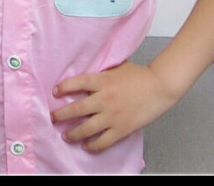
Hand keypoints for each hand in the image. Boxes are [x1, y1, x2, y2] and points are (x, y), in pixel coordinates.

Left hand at [51, 61, 178, 152]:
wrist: (160, 86)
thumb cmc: (140, 75)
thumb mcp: (117, 68)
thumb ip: (102, 74)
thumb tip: (87, 78)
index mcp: (103, 81)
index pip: (77, 83)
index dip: (64, 87)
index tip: (55, 91)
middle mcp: (104, 99)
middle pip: (77, 109)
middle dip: (61, 114)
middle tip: (53, 117)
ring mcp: (112, 115)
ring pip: (86, 128)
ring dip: (73, 133)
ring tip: (65, 135)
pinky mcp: (121, 129)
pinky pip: (103, 141)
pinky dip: (92, 146)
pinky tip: (86, 146)